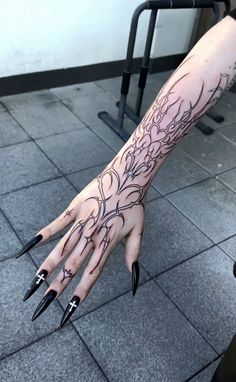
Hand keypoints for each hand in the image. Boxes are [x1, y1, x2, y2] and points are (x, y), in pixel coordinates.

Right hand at [17, 157, 145, 325]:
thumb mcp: (139, 229)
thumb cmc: (134, 203)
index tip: (70, 309)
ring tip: (36, 281)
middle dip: (58, 286)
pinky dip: (44, 234)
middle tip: (44, 304)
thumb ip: (133, 252)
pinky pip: (57, 223)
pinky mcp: (75, 208)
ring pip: (62, 248)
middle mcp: (92, 236)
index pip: (92, 274)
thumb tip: (133, 275)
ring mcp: (82, 222)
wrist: (128, 175)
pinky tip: (31, 245)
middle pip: (73, 265)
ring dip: (49, 266)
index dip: (80, 293)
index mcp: (107, 243)